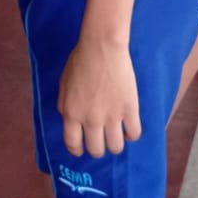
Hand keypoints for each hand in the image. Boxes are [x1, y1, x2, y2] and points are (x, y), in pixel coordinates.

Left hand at [58, 37, 140, 158]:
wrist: (101, 47)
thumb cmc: (80, 61)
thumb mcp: (63, 86)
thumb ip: (65, 106)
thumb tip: (70, 120)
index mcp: (71, 114)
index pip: (72, 144)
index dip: (77, 150)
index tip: (81, 149)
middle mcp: (91, 120)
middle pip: (96, 150)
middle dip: (98, 148)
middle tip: (101, 141)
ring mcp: (111, 116)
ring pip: (116, 147)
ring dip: (115, 144)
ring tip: (116, 136)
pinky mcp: (129, 109)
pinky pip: (134, 134)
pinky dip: (131, 134)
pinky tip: (129, 128)